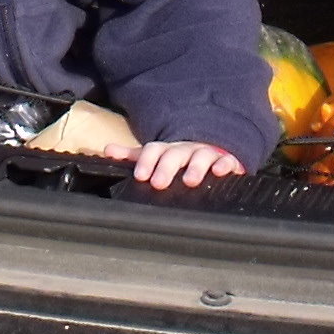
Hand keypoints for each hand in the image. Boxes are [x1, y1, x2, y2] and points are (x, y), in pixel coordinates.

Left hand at [127, 140, 244, 190]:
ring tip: (190, 181)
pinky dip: (224, 165)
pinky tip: (220, 172)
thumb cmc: (179, 158)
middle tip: (159, 183)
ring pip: (201, 156)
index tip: (141, 176)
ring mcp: (206, 153)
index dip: (147, 161)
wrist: (211, 150)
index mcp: (166, 150)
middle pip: (175, 154)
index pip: (154, 150)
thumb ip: (133, 155)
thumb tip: (107, 150)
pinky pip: (227, 160)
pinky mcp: (226, 160)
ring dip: (195, 167)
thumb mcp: (156, 156)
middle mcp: (185, 149)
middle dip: (167, 167)